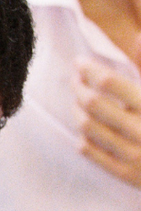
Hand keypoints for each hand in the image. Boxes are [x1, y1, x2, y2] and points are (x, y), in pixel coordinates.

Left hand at [75, 48, 140, 189]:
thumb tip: (138, 37)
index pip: (111, 82)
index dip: (90, 70)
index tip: (80, 62)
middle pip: (93, 104)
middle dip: (79, 88)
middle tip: (76, 80)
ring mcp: (132, 154)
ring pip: (88, 127)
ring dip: (77, 110)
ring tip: (78, 101)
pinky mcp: (125, 173)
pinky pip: (91, 153)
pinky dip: (83, 137)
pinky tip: (85, 127)